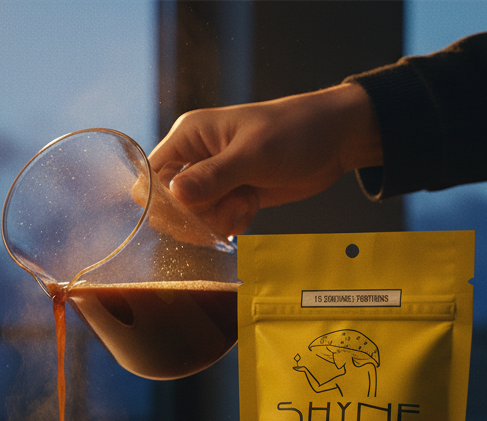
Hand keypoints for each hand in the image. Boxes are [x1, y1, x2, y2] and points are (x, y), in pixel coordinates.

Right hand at [147, 83, 382, 236]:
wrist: (337, 139)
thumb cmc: (296, 131)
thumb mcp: (254, 154)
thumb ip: (214, 177)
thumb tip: (174, 196)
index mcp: (189, 137)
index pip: (149, 177)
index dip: (162, 201)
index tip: (191, 209)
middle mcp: (194, 158)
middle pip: (168, 205)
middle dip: (195, 215)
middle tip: (226, 205)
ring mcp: (214, 179)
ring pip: (193, 218)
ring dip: (217, 220)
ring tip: (245, 203)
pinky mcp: (232, 195)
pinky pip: (215, 222)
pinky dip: (231, 222)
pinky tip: (251, 207)